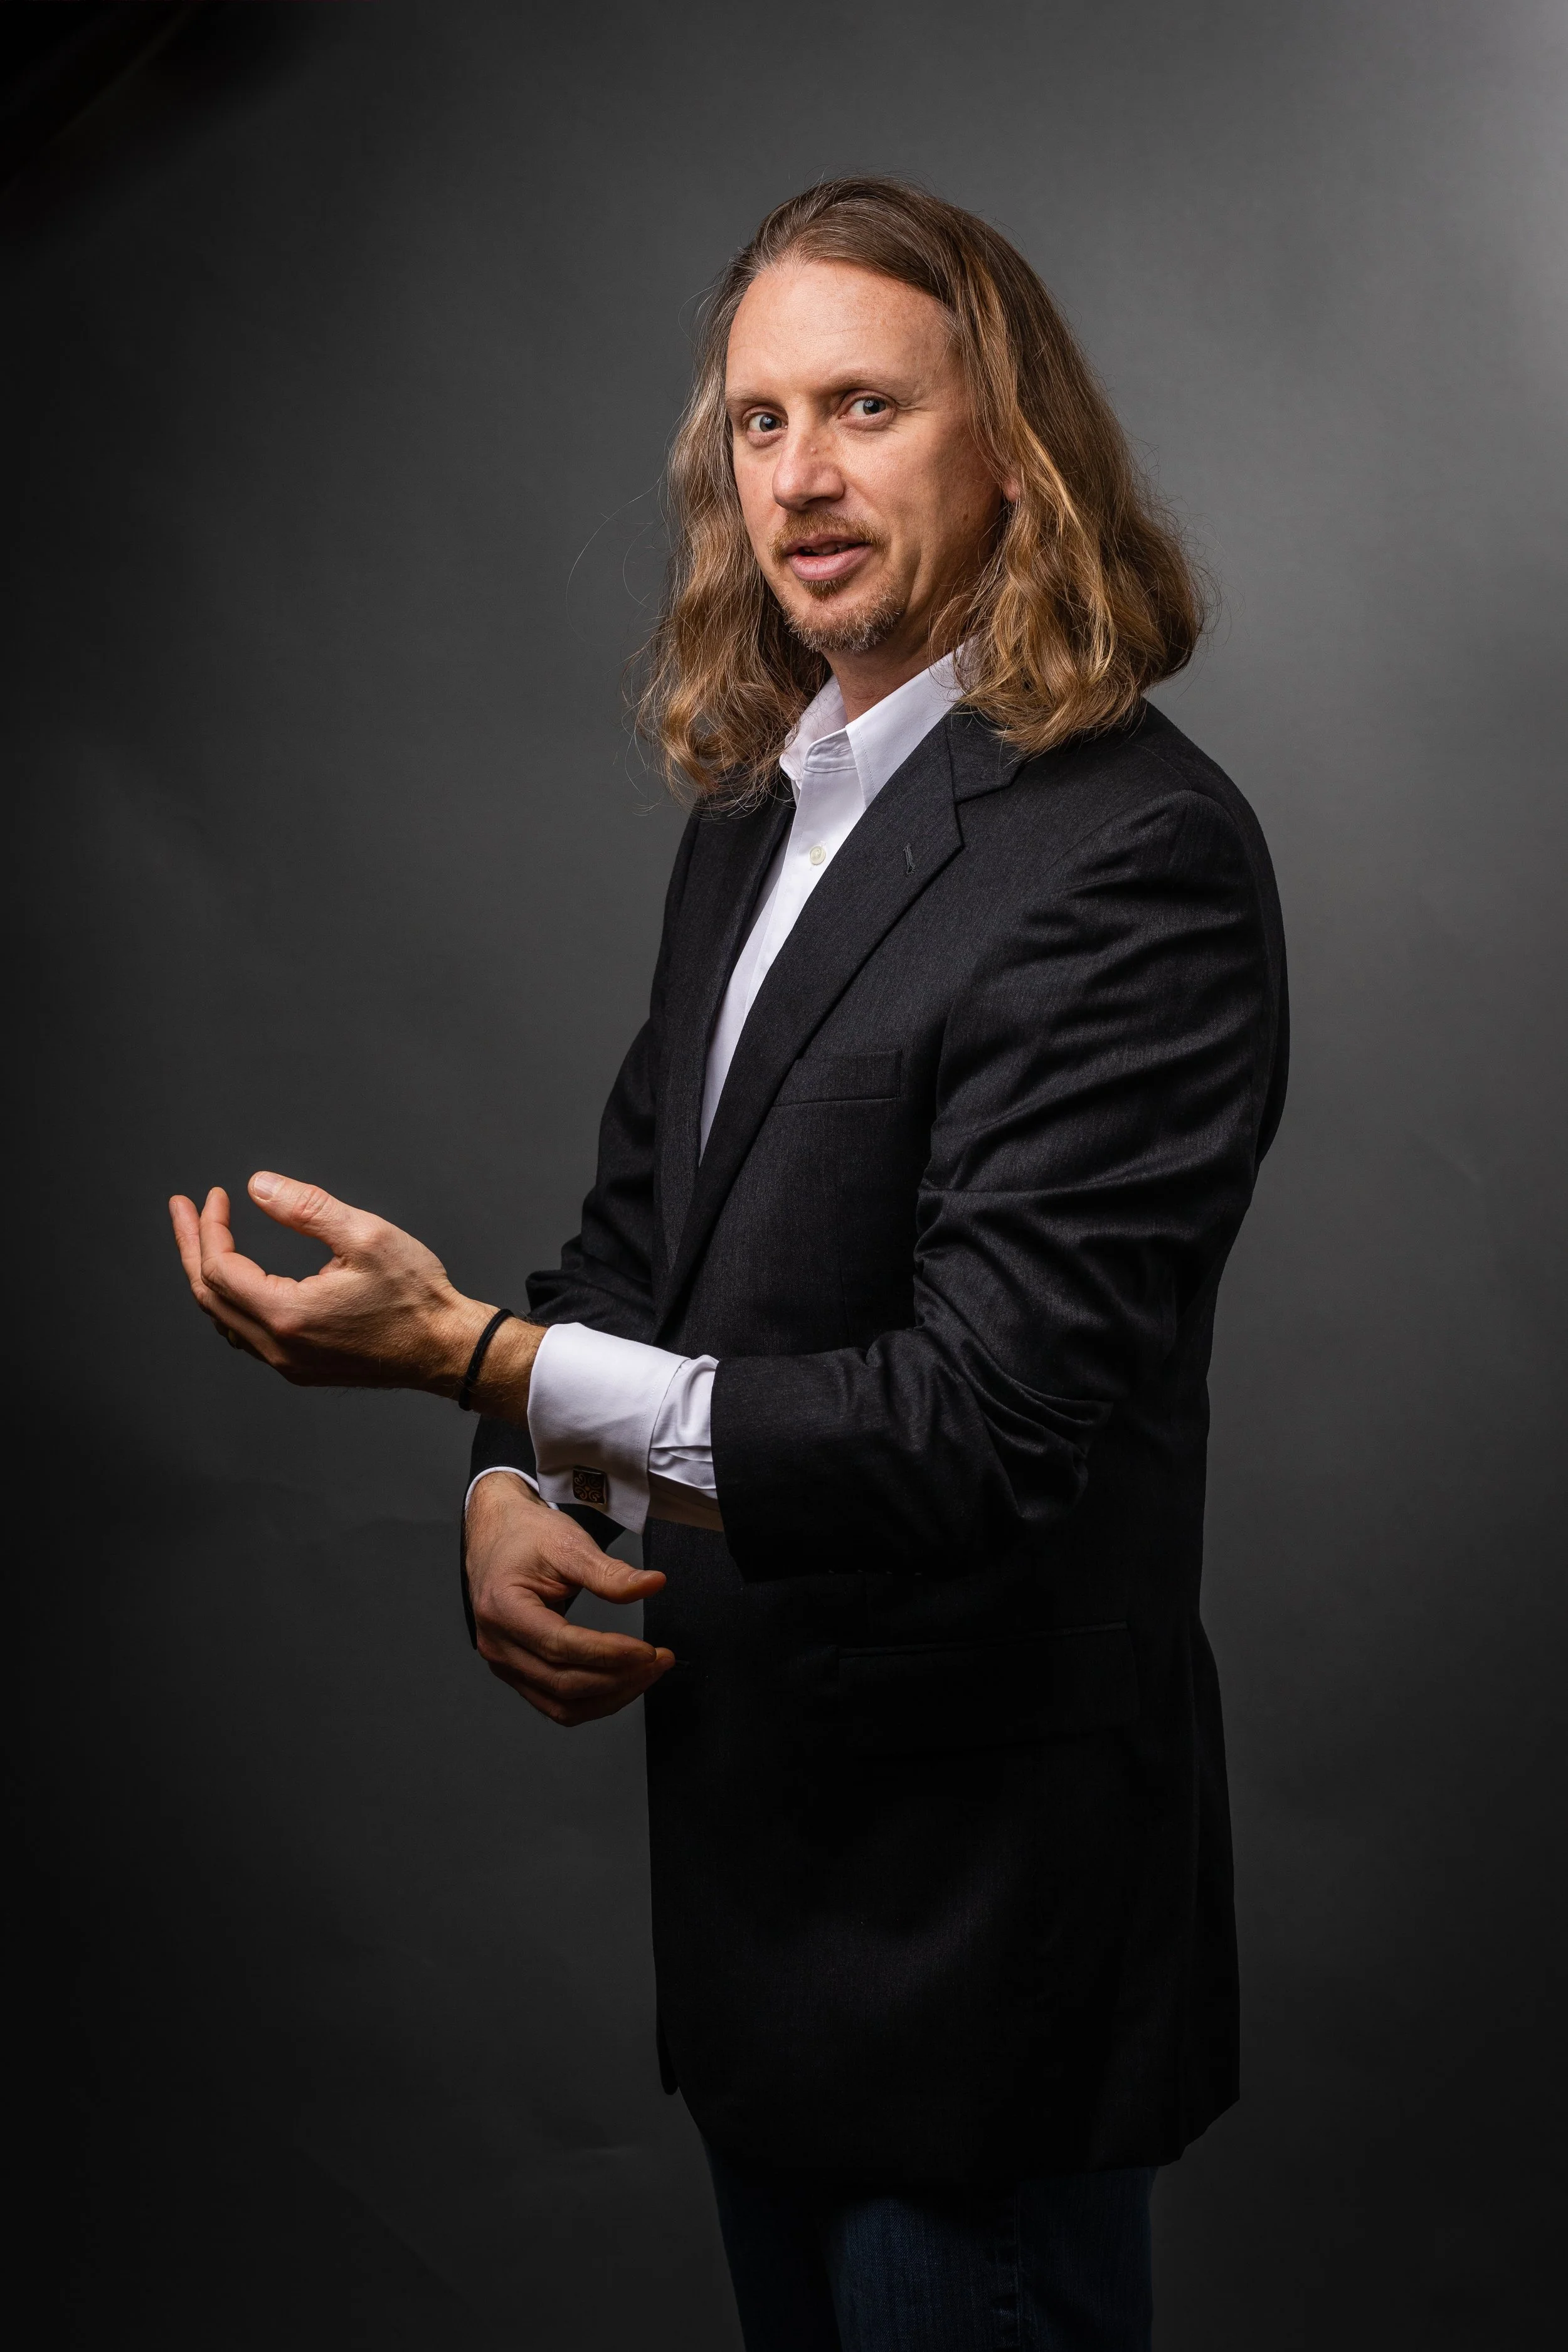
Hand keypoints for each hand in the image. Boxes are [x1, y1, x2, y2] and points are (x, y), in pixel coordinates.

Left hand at [168, 1173, 540, 1403]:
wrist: (446, 1348)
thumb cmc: (416, 1296)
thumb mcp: (366, 1235)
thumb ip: (307, 1208)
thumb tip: (259, 1186)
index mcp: (288, 1315)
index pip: (220, 1268)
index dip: (209, 1228)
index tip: (216, 1196)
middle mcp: (279, 1348)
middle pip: (209, 1296)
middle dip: (192, 1247)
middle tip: (184, 1210)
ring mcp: (288, 1364)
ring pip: (224, 1320)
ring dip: (207, 1277)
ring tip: (203, 1240)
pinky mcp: (301, 1369)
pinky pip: (246, 1336)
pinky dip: (231, 1302)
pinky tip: (238, 1281)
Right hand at [465, 1473, 673, 1725]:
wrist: (500, 1538)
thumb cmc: (529, 1537)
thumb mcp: (569, 1544)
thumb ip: (609, 1572)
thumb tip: (654, 1584)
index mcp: (503, 1608)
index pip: (560, 1646)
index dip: (608, 1653)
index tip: (648, 1651)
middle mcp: (497, 1645)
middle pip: (562, 1683)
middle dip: (618, 1678)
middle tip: (660, 1660)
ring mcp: (504, 1664)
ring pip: (561, 1705)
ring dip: (611, 1696)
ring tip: (647, 1673)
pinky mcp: (516, 1673)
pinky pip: (557, 1703)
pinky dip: (594, 1699)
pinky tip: (623, 1681)